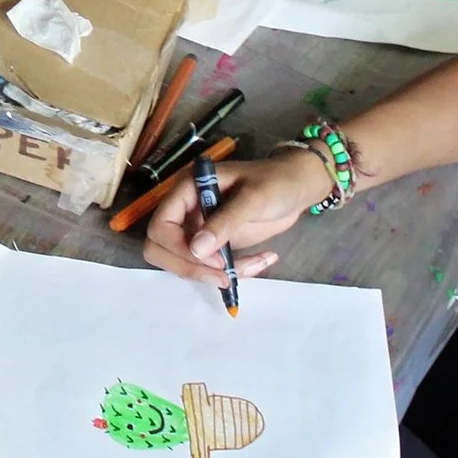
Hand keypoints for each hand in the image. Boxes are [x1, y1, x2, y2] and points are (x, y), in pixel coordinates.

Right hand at [140, 154, 331, 284]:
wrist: (297, 188)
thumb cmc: (276, 182)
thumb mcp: (253, 198)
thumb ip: (224, 222)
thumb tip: (196, 249)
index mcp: (187, 189)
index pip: (160, 226)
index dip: (180, 248)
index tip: (216, 260)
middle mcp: (186, 210)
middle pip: (161, 248)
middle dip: (189, 267)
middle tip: (223, 275)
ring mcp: (198, 228)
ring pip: (183, 262)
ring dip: (211, 274)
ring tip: (249, 267)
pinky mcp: (214, 244)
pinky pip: (208, 267)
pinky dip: (230, 273)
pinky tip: (260, 261)